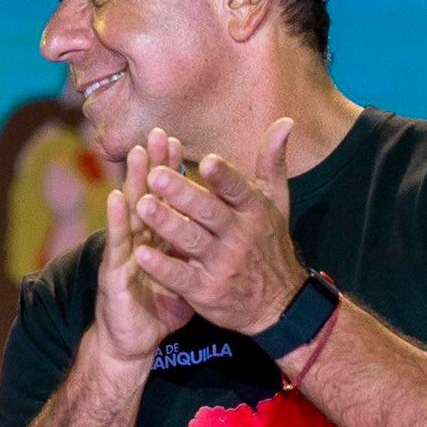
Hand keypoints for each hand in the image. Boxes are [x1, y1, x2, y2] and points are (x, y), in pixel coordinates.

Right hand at [92, 129, 194, 368]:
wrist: (132, 343)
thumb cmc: (159, 310)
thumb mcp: (188, 277)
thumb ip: (202, 252)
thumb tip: (224, 234)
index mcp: (158, 239)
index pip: (166, 199)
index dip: (171, 171)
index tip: (178, 141)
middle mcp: (139, 240)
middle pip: (147, 196)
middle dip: (153, 165)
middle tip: (159, 133)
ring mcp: (124, 255)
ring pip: (130, 214)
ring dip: (131, 182)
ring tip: (136, 153)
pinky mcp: (114, 274)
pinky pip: (118, 245)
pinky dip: (117, 221)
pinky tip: (117, 198)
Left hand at [130, 117, 308, 334]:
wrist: (279, 305)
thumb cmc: (270, 244)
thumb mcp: (278, 203)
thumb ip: (272, 163)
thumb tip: (285, 121)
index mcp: (255, 211)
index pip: (239, 189)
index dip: (224, 177)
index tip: (205, 161)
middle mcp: (239, 236)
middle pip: (209, 212)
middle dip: (183, 194)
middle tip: (156, 175)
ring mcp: (222, 265)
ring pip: (191, 241)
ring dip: (166, 223)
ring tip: (142, 205)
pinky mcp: (206, 291)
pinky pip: (181, 277)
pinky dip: (162, 265)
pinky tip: (140, 252)